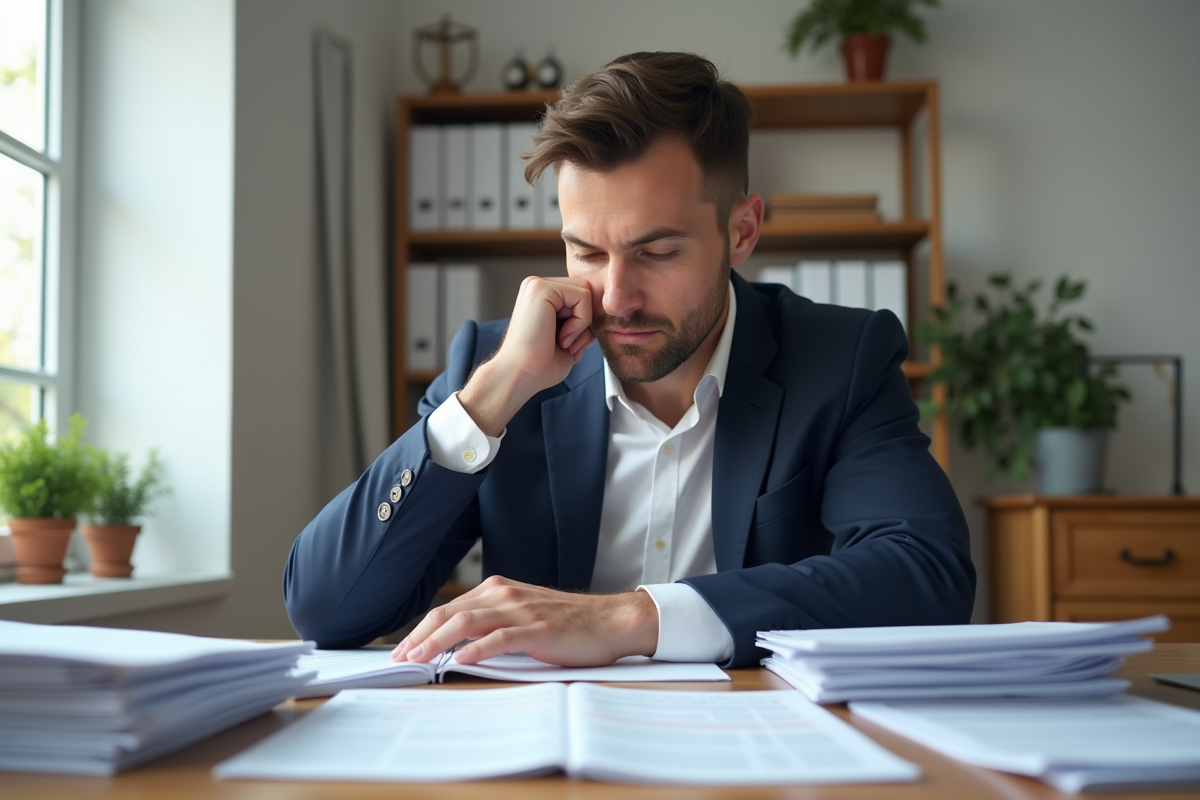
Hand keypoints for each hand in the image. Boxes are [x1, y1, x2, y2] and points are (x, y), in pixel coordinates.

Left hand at [390, 576, 658, 666]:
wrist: (611, 621)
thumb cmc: (569, 624)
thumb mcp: (524, 616)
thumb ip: (494, 622)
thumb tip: (456, 646)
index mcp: (499, 590)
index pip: (448, 608)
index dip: (421, 629)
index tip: (402, 649)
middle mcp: (505, 594)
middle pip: (449, 612)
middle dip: (419, 636)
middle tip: (399, 658)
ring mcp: (521, 610)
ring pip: (466, 623)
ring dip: (436, 642)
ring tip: (417, 659)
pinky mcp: (537, 629)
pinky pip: (499, 638)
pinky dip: (475, 649)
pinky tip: (459, 660)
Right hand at [458, 276, 594, 435]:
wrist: (520, 376)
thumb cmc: (541, 366)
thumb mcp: (569, 340)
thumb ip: (582, 322)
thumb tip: (600, 313)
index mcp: (541, 297)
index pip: (581, 297)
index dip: (584, 322)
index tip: (568, 345)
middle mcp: (537, 286)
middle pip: (586, 290)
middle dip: (586, 320)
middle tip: (567, 344)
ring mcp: (537, 284)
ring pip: (586, 292)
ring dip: (583, 322)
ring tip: (563, 342)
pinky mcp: (541, 288)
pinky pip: (583, 296)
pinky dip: (580, 322)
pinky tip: (561, 338)